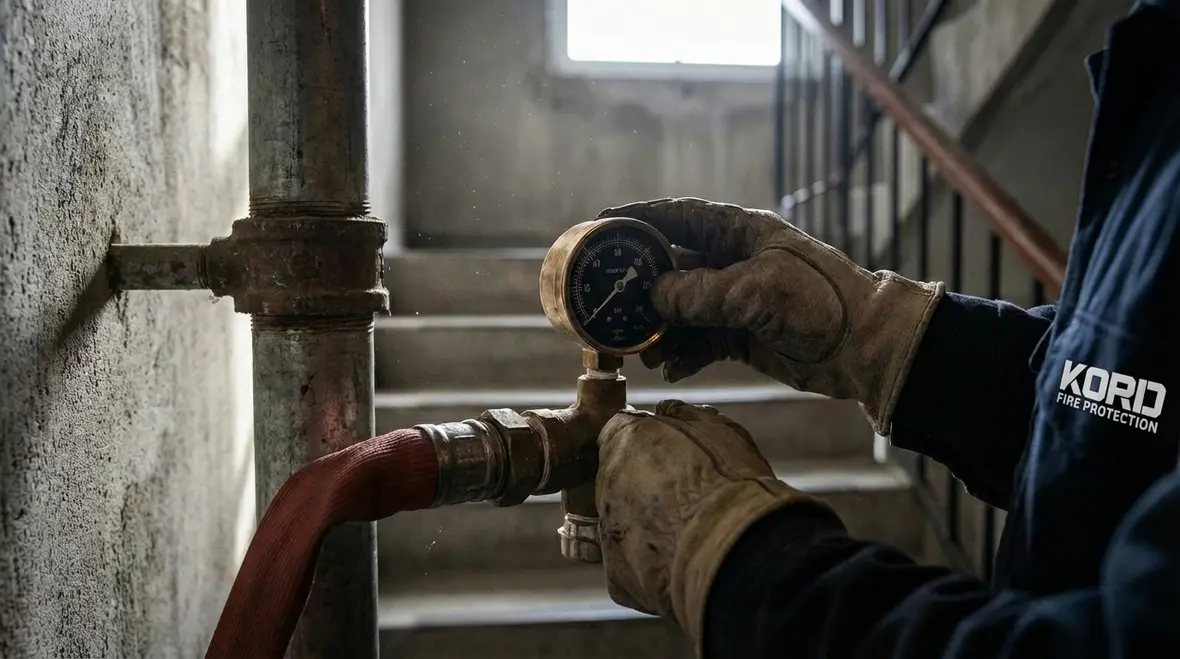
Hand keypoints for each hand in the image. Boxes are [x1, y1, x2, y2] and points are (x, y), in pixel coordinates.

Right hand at [595, 197, 944, 433]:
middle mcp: (735, 262)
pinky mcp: (742, 336)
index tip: (602, 223)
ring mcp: (737, 301)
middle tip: (609, 303)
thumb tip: (652, 298)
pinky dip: (683, 355)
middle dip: (642, 286)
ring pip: (682, 310)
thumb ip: (701, 294)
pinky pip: (700, 342)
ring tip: (642, 350)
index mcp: (742, 232)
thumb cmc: (821, 303)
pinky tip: (670, 370)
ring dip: (660, 330)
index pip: (681, 217)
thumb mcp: (758, 292)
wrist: (865, 348)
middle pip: (673, 267)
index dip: (641, 218)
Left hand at [595, 400, 840, 648]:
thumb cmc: (729, 484)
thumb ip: (685, 415)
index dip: (643, 444)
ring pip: (621, 524)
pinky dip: (649, 565)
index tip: (666, 455)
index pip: (619, 433)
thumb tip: (667, 409)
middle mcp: (605, 483)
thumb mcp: (718, 430)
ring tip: (684, 533)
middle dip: (641, 485)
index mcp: (625, 441)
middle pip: (616, 479)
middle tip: (681, 497)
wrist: (732, 550)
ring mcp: (607, 531)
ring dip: (644, 525)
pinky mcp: (617, 576)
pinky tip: (678, 564)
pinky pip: (629, 566)